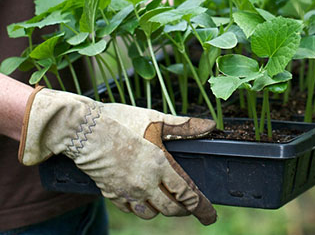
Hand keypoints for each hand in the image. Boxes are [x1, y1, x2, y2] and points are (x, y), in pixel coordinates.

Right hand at [18, 87, 216, 224]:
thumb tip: (210, 125)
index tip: (211, 216)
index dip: (201, 207)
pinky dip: (140, 208)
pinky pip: (130, 210)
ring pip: (150, 213)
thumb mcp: (156, 119)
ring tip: (167, 203)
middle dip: (184, 211)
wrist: (83, 129)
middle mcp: (145, 183)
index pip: (186, 194)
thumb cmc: (120, 121)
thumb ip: (184, 126)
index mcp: (159, 165)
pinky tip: (143, 200)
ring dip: (162, 210)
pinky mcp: (111, 193)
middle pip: (171, 208)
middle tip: (191, 209)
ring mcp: (126, 191)